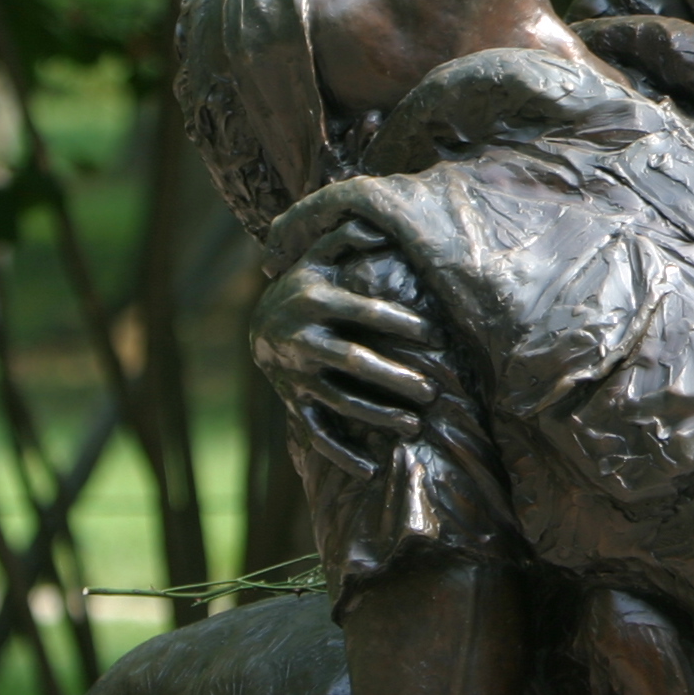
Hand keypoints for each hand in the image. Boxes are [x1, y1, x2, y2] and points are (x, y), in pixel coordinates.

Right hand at [251, 229, 441, 476]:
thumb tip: (381, 226)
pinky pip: (315, 431)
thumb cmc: (306, 283)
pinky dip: (339, 453)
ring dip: (377, 415)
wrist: (257, 323)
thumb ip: (347, 236)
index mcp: (315, 299)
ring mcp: (297, 375)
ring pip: (340, 400)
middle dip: (393, 377)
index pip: (363, 312)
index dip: (400, 323)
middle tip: (431, 390)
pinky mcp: (293, 401)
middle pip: (353, 362)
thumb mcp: (320, 254)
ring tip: (414, 424)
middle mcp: (304, 339)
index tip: (435, 335)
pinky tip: (368, 469)